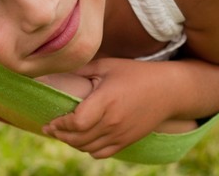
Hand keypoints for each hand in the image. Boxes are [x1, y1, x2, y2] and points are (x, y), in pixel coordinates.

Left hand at [42, 58, 175, 158]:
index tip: (50, 120)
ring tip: (63, 134)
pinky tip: (83, 140)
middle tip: (50, 128)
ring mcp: (120, 134)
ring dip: (72, 143)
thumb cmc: (136, 74)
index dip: (60, 124)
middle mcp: (112, 121)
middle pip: (78, 138)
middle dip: (60, 135)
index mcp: (106, 100)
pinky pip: (101, 153)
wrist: (168, 90)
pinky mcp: (126, 141)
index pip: (77, 122)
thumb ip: (83, 70)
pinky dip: (88, 149)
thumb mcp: (109, 65)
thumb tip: (58, 69)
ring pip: (87, 148)